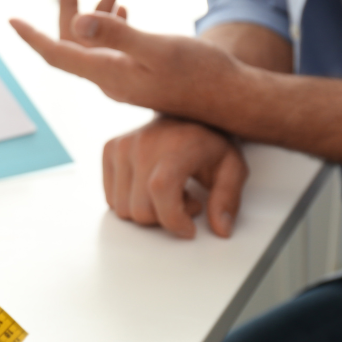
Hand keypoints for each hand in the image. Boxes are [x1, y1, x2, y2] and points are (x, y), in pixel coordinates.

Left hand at [9, 0, 239, 119]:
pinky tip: (123, 8)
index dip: (32, 37)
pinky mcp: (142, 75)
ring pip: (95, 44)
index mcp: (107, 74)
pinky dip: (113, 25)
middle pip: (72, 44)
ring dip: (95, 14)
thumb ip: (118, 35)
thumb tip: (79, 22)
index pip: (57, 53)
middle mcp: (110, 79)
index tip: (11, 20)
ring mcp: (125, 78)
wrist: (231, 98)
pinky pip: (114, 49)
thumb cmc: (200, 74)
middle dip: (66, 11)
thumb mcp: (157, 48)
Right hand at [104, 116, 247, 238]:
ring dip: (147, 210)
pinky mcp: (109, 150)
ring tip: (168, 192)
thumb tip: (221, 229)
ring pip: (123, 208)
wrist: (185, 112)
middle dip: (164, 218)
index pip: (161, 190)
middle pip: (140, 209)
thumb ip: (228, 199)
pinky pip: (111, 198)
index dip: (173, 219)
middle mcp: (143, 144)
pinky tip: (149, 187)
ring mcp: (122, 146)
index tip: (189, 229)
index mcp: (176, 146)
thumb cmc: (209, 142)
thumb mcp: (232, 168)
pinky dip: (131, 201)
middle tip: (186, 201)